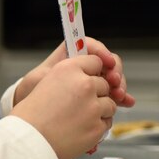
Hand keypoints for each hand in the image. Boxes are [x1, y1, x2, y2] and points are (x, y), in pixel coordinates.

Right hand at [11, 54, 116, 158]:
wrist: (27, 141)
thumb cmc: (30, 116)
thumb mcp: (45, 84)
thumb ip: (69, 79)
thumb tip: (90, 79)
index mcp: (68, 69)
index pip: (95, 61)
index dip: (92, 72)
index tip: (88, 80)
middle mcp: (84, 84)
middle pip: (104, 84)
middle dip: (96, 93)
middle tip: (78, 105)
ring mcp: (93, 106)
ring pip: (109, 104)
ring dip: (99, 110)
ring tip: (79, 119)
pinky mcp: (98, 126)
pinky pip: (107, 122)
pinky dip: (98, 126)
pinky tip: (81, 129)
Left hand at [14, 38, 134, 107]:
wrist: (32, 113)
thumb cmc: (32, 91)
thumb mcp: (39, 79)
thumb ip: (54, 70)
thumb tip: (70, 63)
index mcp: (69, 56)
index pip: (89, 45)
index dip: (101, 51)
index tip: (107, 61)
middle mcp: (83, 67)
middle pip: (107, 62)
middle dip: (115, 71)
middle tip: (115, 82)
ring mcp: (91, 81)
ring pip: (112, 78)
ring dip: (119, 85)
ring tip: (119, 96)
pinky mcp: (95, 96)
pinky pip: (111, 94)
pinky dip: (120, 98)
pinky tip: (126, 102)